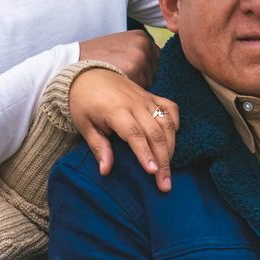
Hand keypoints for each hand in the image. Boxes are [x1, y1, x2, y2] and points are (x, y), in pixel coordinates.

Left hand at [69, 66, 177, 192]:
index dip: (145, 153)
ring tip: (168, 168)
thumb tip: (106, 170)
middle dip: (163, 160)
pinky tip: (172, 139)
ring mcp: (146, 99)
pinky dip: (175, 123)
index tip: (152, 172)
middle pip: (155, 133)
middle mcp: (135, 104)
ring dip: (171, 147)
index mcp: (116, 111)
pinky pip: (170, 108)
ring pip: (166, 123)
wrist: (89, 76)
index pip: (134, 135)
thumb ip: (98, 147)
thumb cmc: (84, 103)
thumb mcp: (85, 126)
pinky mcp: (152, 96)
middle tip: (165, 184)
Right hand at [79, 30, 158, 87]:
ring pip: (149, 81)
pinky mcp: (134, 70)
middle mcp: (143, 45)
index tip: (126, 68)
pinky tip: (116, 85)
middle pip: (153, 70)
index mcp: (141, 37)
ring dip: (136, 84)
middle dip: (141, 76)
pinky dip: (131, 91)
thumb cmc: (96, 56)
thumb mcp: (119, 44)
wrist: (75, 60)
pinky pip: (141, 88)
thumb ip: (136, 50)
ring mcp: (140, 57)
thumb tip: (151, 65)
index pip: (154, 58)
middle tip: (119, 74)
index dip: (142, 67)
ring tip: (117, 79)